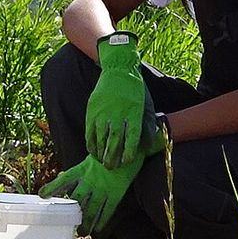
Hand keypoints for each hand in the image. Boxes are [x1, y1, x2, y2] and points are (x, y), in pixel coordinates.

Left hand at [44, 156, 141, 235]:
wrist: (131, 148)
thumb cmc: (109, 154)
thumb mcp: (91, 160)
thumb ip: (79, 173)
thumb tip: (63, 183)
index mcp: (83, 169)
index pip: (64, 180)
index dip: (53, 187)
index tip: (42, 195)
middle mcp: (91, 179)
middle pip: (78, 199)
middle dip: (73, 213)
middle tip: (68, 224)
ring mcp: (104, 187)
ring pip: (92, 209)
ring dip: (87, 222)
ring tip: (83, 232)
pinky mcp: (116, 193)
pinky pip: (108, 210)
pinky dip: (102, 221)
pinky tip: (98, 229)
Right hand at [84, 31, 157, 166]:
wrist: (119, 70)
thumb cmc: (134, 90)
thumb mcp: (144, 106)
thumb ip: (144, 124)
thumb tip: (148, 143)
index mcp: (133, 114)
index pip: (131, 138)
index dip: (128, 152)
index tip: (126, 162)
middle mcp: (118, 114)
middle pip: (114, 141)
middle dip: (112, 157)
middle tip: (111, 168)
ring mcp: (103, 113)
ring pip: (100, 138)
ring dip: (100, 153)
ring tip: (102, 162)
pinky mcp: (92, 111)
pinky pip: (90, 131)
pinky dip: (91, 143)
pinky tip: (92, 151)